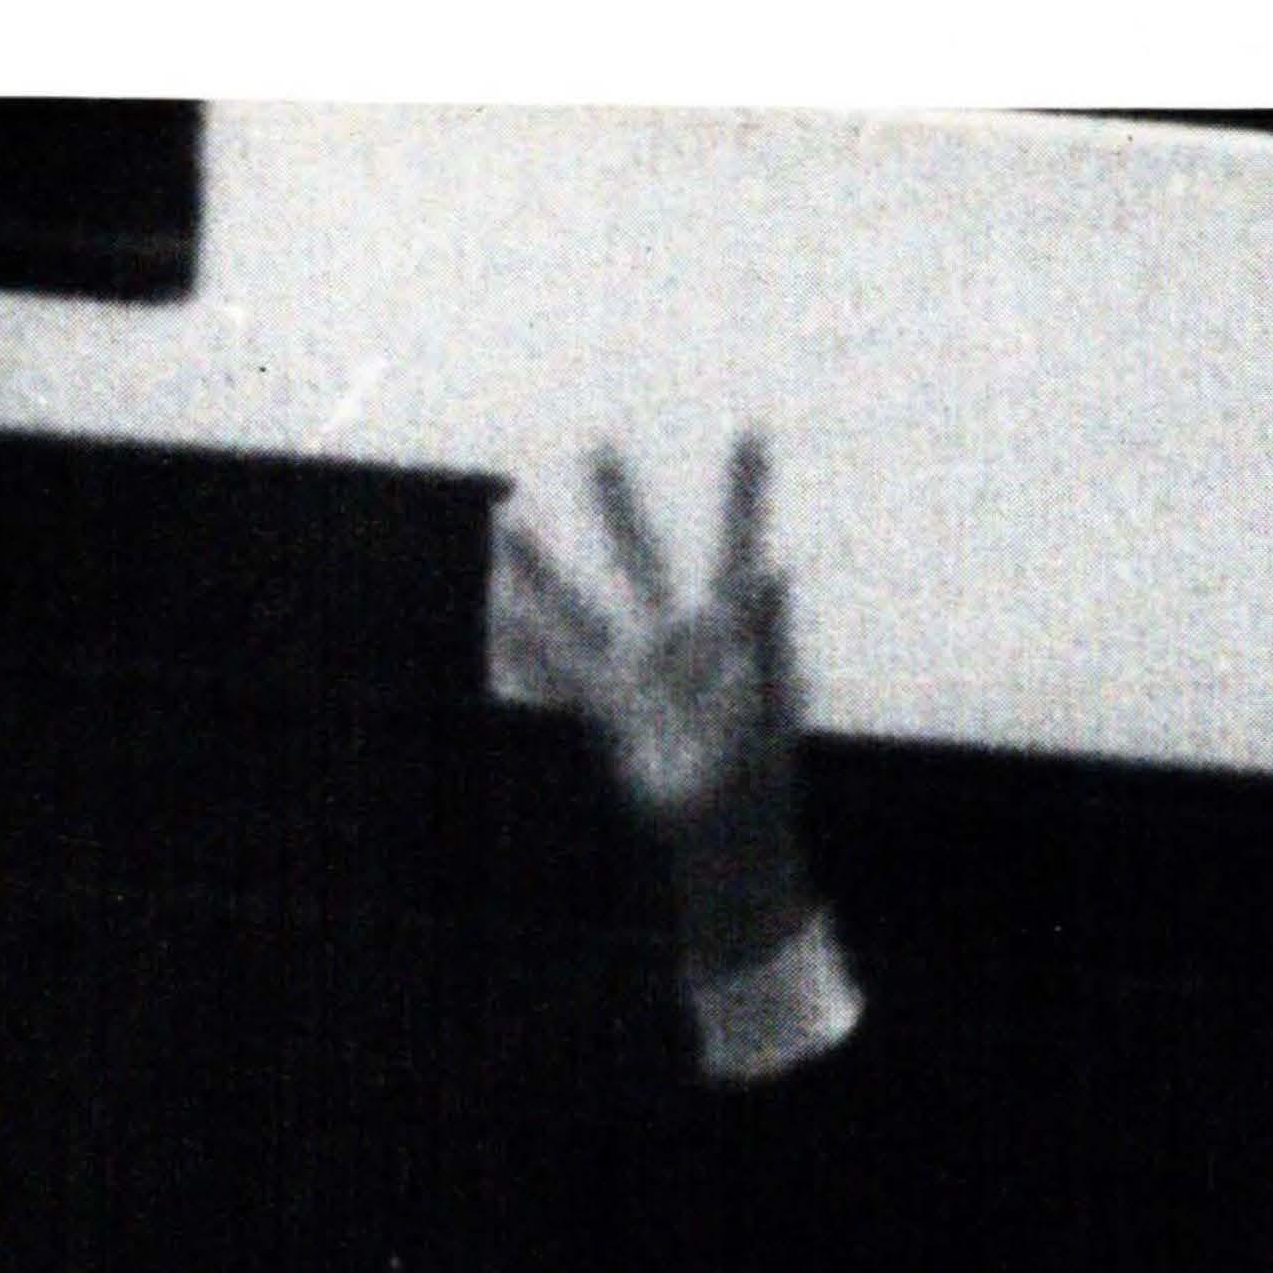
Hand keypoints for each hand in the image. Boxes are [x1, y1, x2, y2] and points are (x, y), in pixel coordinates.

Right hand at [493, 437, 811, 964]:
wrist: (728, 841)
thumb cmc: (760, 775)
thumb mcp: (771, 703)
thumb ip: (771, 634)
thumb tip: (776, 566)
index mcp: (729, 631)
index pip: (736, 547)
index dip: (743, 493)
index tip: (753, 431)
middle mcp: (676, 639)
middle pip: (642, 556)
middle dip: (620, 505)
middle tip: (598, 445)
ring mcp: (637, 673)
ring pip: (581, 605)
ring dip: (542, 569)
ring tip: (505, 523)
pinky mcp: (609, 712)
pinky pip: (559, 671)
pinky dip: (527, 645)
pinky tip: (496, 613)